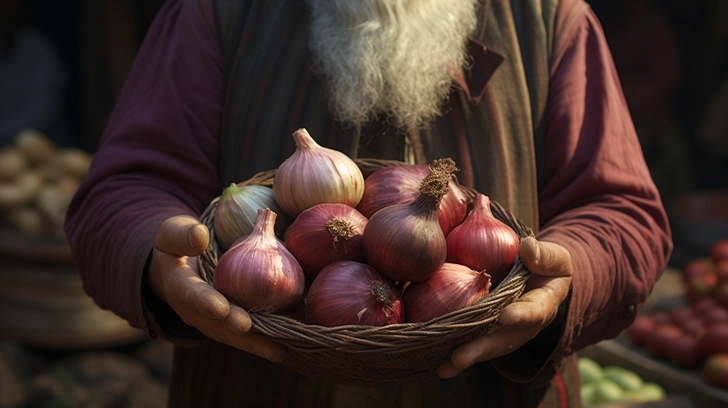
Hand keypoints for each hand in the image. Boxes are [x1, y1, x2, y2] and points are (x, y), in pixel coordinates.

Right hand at [148, 215, 285, 361]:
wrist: (179, 270)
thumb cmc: (177, 246)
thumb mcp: (172, 234)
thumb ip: (182, 235)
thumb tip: (200, 236)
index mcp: (179, 288)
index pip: (191, 295)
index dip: (205, 303)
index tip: (220, 308)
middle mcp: (197, 312)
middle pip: (217, 324)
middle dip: (234, 327)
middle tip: (249, 327)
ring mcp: (215, 322)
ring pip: (236, 336)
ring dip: (256, 342)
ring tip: (278, 349)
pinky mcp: (232, 323)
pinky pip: (251, 333)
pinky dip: (270, 337)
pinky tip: (293, 340)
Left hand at [437, 236, 572, 377]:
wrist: (539, 280)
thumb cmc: (548, 267)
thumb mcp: (555, 258)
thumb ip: (545, 255)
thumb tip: (527, 248)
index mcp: (543, 306)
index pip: (534, 311)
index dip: (522, 316)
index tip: (508, 317)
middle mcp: (521, 327)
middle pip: (501, 340)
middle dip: (480, 349)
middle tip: (460, 357)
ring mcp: (502, 332)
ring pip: (482, 346)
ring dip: (463, 356)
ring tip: (444, 367)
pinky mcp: (484, 331)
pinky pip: (468, 340)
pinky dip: (451, 350)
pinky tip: (432, 360)